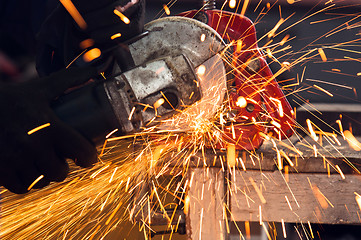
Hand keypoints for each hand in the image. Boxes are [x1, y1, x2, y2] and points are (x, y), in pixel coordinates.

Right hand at [0, 67, 97, 193]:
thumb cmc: (12, 98)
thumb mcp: (41, 88)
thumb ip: (68, 80)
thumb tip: (96, 69)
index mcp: (49, 125)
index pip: (81, 151)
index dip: (88, 157)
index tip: (87, 157)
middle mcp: (33, 145)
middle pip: (61, 172)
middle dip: (63, 167)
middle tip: (61, 159)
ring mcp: (15, 159)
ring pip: (42, 182)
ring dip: (46, 176)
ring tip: (45, 164)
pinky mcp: (0, 170)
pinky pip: (22, 188)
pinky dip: (28, 183)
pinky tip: (29, 171)